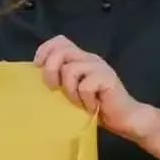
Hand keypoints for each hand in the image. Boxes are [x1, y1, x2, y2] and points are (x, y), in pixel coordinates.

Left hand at [32, 36, 150, 139]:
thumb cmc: (96, 107)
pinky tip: (91, 107)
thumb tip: (34, 77)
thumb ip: (60, 80)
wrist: (125, 118)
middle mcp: (90, 58)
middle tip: (53, 89)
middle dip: (50, 70)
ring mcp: (100, 67)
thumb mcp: (72, 91)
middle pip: (62, 51)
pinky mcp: (108, 79)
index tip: (38, 68)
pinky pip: (85, 86)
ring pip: (71, 70)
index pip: (60, 41)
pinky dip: (84, 100)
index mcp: (81, 58)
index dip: (45, 51)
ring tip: (78, 102)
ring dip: (69, 91)